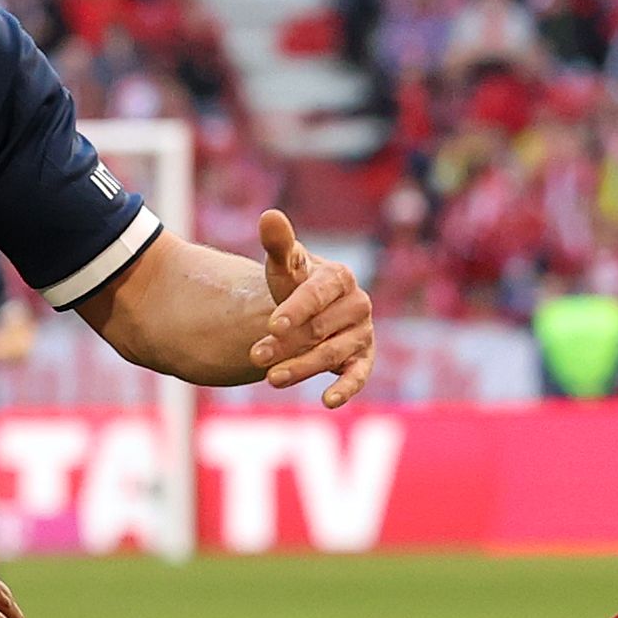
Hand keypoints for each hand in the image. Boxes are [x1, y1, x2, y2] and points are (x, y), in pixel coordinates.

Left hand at [247, 210, 372, 405]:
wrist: (304, 312)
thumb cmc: (292, 284)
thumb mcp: (283, 264)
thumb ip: (278, 243)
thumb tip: (269, 216)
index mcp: (340, 277)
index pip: (317, 294)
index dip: (295, 309)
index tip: (272, 325)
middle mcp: (358, 304)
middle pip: (319, 328)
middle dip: (286, 343)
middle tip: (254, 355)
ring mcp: (362, 333)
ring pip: (331, 354)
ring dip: (300, 367)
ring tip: (269, 378)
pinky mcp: (363, 360)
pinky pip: (358, 376)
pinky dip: (346, 389)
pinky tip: (328, 402)